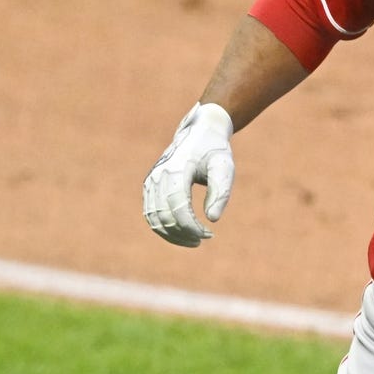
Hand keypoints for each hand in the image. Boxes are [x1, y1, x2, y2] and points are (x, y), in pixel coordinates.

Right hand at [142, 102, 234, 246]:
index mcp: (177, 169)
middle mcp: (158, 176)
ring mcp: (151, 181)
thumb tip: (213, 219)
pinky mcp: (149, 186)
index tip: (208, 234)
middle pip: (164, 215)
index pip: (178, 207)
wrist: (200, 132)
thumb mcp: (225, 167)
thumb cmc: (215, 151)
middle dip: (183, 233)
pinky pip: (151, 214)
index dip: (191, 226)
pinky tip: (183, 233)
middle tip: (204, 238)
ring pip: (154, 219)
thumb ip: (221, 192)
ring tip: (195, 240)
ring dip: (172, 235)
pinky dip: (164, 228)